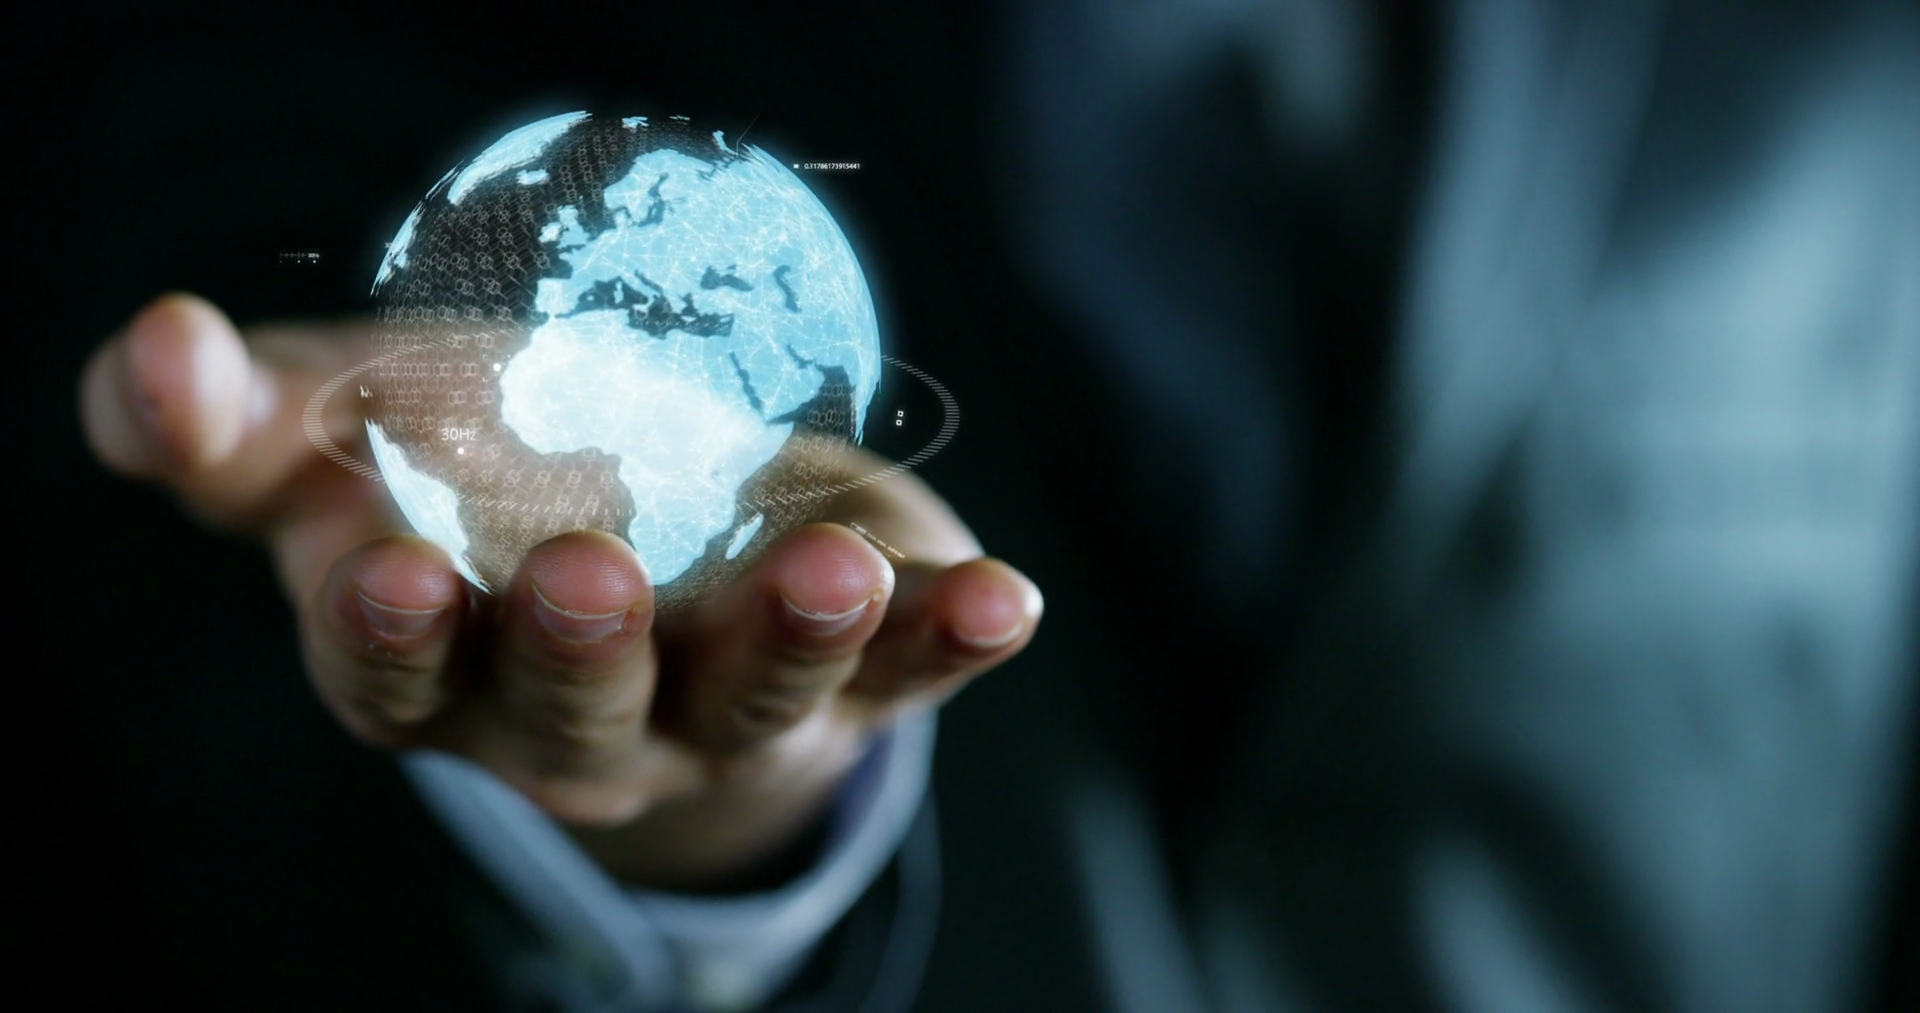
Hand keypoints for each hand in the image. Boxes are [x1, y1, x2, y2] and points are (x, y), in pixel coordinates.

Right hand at [79, 293, 1041, 889]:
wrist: (638, 507)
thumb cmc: (471, 470)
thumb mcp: (336, 435)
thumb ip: (230, 419)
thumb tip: (152, 350)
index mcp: (441, 666)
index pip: (394, 679)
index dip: (389, 632)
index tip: (386, 562)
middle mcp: (579, 717)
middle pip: (576, 713)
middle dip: (583, 651)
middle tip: (592, 577)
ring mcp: (724, 700)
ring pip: (751, 702)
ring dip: (789, 641)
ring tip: (830, 571)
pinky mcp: (853, 665)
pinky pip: (905, 674)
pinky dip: (952, 641)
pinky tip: (1005, 601)